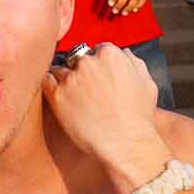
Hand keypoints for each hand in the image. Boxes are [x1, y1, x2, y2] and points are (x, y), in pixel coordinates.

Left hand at [42, 45, 168, 190]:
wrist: (125, 143)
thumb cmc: (138, 117)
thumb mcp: (147, 83)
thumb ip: (133, 62)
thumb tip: (123, 53)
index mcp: (110, 54)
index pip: (97, 50)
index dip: (98, 65)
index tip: (98, 79)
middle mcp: (88, 62)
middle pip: (78, 58)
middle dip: (81, 71)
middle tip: (86, 90)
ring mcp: (71, 78)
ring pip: (61, 69)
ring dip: (64, 80)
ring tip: (74, 98)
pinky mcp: (57, 95)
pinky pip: (46, 81)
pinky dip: (50, 86)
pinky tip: (57, 96)